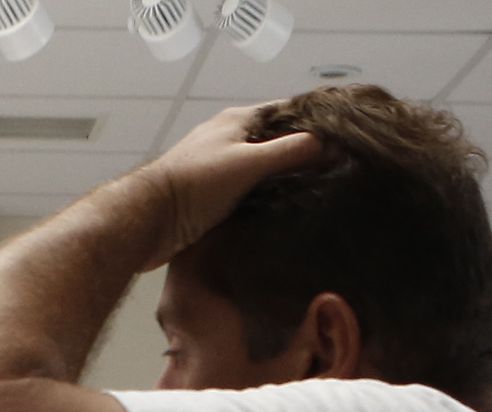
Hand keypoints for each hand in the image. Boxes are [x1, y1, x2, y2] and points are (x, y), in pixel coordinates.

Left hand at [126, 104, 322, 262]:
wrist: (148, 220)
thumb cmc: (193, 185)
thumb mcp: (249, 164)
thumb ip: (290, 152)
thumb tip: (330, 145)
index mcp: (237, 122)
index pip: (286, 111)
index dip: (315, 121)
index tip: (342, 134)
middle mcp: (229, 140)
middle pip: (276, 141)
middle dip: (304, 152)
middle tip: (337, 168)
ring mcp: (220, 168)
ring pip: (263, 168)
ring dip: (285, 178)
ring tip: (318, 191)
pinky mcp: (213, 196)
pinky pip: (250, 192)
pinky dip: (267, 198)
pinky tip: (284, 212)